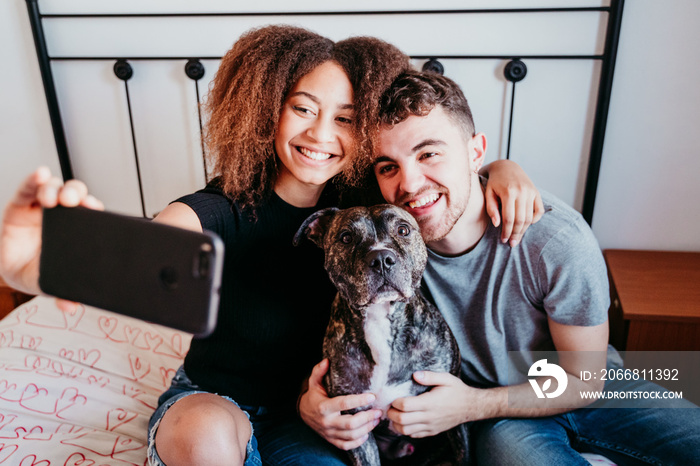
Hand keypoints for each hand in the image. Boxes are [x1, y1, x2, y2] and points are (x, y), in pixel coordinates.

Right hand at [0, 167, 102, 305]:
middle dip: (76, 194)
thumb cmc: (41, 272)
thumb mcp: (54, 284)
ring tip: (52, 198)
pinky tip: (40, 175)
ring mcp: (42, 208)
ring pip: (54, 188)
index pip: (89, 213)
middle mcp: (63, 217)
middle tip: (73, 202)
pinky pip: (28, 188)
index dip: (92, 207)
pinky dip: (34, 179)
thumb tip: (70, 306)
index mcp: (78, 231)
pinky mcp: (21, 204)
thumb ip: (64, 293)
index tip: (93, 207)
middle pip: (74, 195)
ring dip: (55, 188)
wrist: (15, 272)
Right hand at [298, 359, 382, 450]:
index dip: (359, 400)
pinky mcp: (331, 440)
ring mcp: (329, 433)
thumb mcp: (314, 382)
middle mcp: (326, 422)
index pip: (344, 404)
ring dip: (367, 428)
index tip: (372, 396)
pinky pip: (347, 445)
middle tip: (378, 411)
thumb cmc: (313, 396)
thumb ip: (319, 371)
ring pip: (351, 435)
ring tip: (376, 420)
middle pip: (350, 424)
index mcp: (323, 407)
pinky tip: (366, 432)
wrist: (303, 413)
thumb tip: (327, 360)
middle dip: (367, 418)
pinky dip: (358, 441)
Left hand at [387, 371, 479, 437]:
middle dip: (391, 413)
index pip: (405, 405)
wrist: (471, 406)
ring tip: (395, 415)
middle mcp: (429, 416)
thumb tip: (415, 375)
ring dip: (396, 424)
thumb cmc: (457, 391)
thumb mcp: (446, 378)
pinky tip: (405, 422)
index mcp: (430, 402)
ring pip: (406, 431)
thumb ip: (430, 376)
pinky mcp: (432, 431)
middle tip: (390, 407)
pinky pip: (414, 435)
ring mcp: (430, 426)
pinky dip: (405, 430)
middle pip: (402, 420)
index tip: (394, 397)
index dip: (395, 402)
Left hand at [482, 160, 543, 246]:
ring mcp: (531, 192)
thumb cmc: (494, 182)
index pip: (509, 218)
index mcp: (508, 192)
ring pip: (530, 217)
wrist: (506, 167)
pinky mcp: (536, 192)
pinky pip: (539, 210)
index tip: (503, 240)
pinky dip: (535, 219)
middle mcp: (522, 192)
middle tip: (512, 243)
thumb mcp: (488, 193)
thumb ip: (491, 209)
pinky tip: (527, 225)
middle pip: (521, 220)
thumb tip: (497, 224)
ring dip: (524, 230)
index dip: (506, 232)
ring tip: (517, 238)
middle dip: (516, 234)